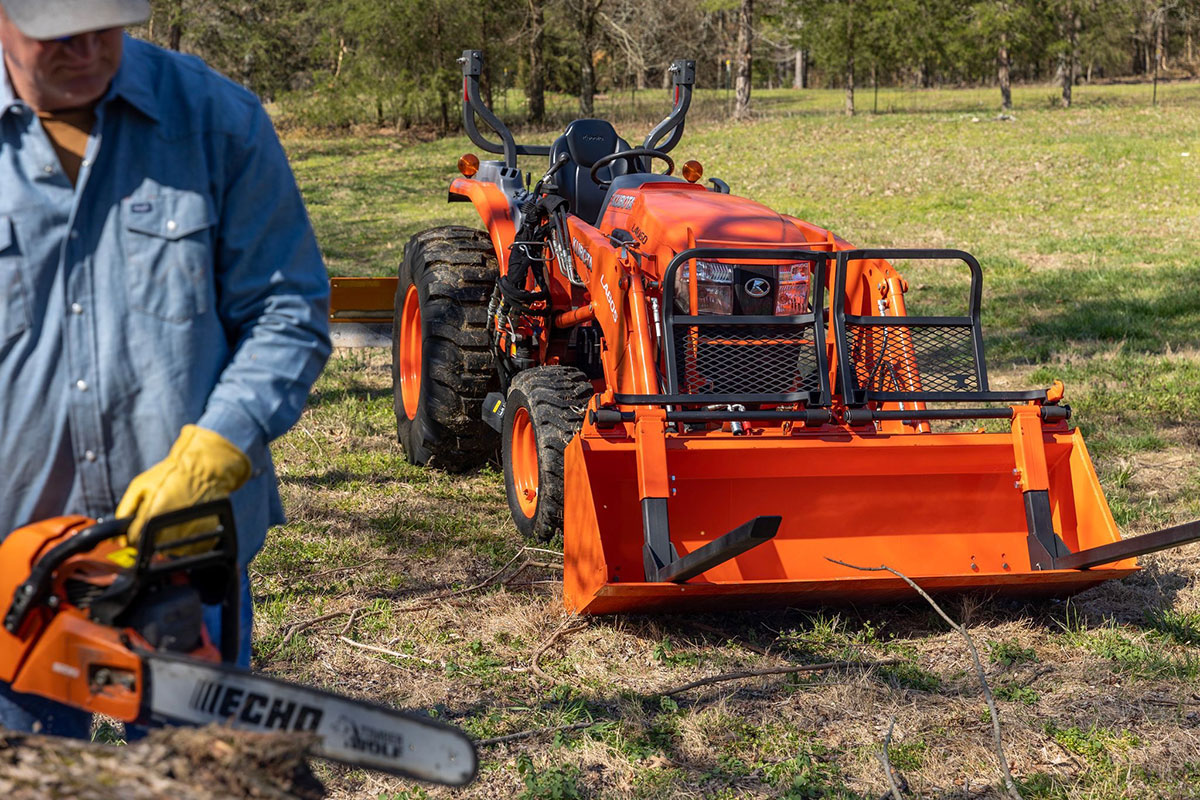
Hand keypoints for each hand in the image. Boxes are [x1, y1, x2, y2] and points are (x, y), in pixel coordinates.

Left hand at [116, 425, 250, 553]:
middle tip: (157, 519)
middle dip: (149, 536)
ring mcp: (192, 531)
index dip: (131, 535)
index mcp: (154, 515)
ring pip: (171, 549)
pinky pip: (191, 547)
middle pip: (152, 546)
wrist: (204, 469)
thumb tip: (118, 534)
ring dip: (167, 540)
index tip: (136, 528)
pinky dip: (185, 540)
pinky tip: (185, 524)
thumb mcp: (140, 485)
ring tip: (172, 519)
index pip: (134, 540)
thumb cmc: (172, 474)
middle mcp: (173, 526)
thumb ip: (124, 510)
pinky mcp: (206, 533)